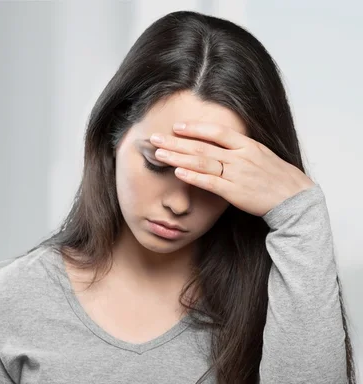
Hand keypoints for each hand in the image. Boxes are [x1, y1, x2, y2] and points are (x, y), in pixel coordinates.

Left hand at [149, 122, 315, 216]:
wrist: (295, 200)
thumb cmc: (277, 177)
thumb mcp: (261, 155)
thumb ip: (239, 149)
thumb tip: (218, 143)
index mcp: (248, 145)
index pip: (217, 132)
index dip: (195, 128)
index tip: (176, 126)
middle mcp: (241, 157)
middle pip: (202, 146)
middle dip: (176, 142)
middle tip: (155, 138)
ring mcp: (237, 174)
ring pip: (202, 162)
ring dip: (178, 157)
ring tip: (159, 154)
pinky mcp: (235, 192)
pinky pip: (210, 182)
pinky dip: (193, 176)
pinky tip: (178, 172)